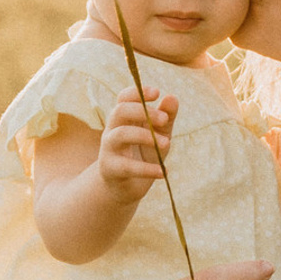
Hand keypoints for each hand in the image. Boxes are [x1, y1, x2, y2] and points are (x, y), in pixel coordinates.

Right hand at [98, 90, 175, 205]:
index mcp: (123, 119)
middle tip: (165, 120)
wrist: (125, 187)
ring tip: (167, 144)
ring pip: (121, 134)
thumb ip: (166, 118)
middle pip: (120, 111)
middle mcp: (112, 130)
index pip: (123, 98)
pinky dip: (147, 169)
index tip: (157, 92)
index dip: (137, 92)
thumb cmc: (143, 155)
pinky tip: (163, 172)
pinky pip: (127, 166)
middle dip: (143, 112)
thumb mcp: (159, 135)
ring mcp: (109, 149)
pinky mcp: (111, 169)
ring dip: (146, 136)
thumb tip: (172, 97)